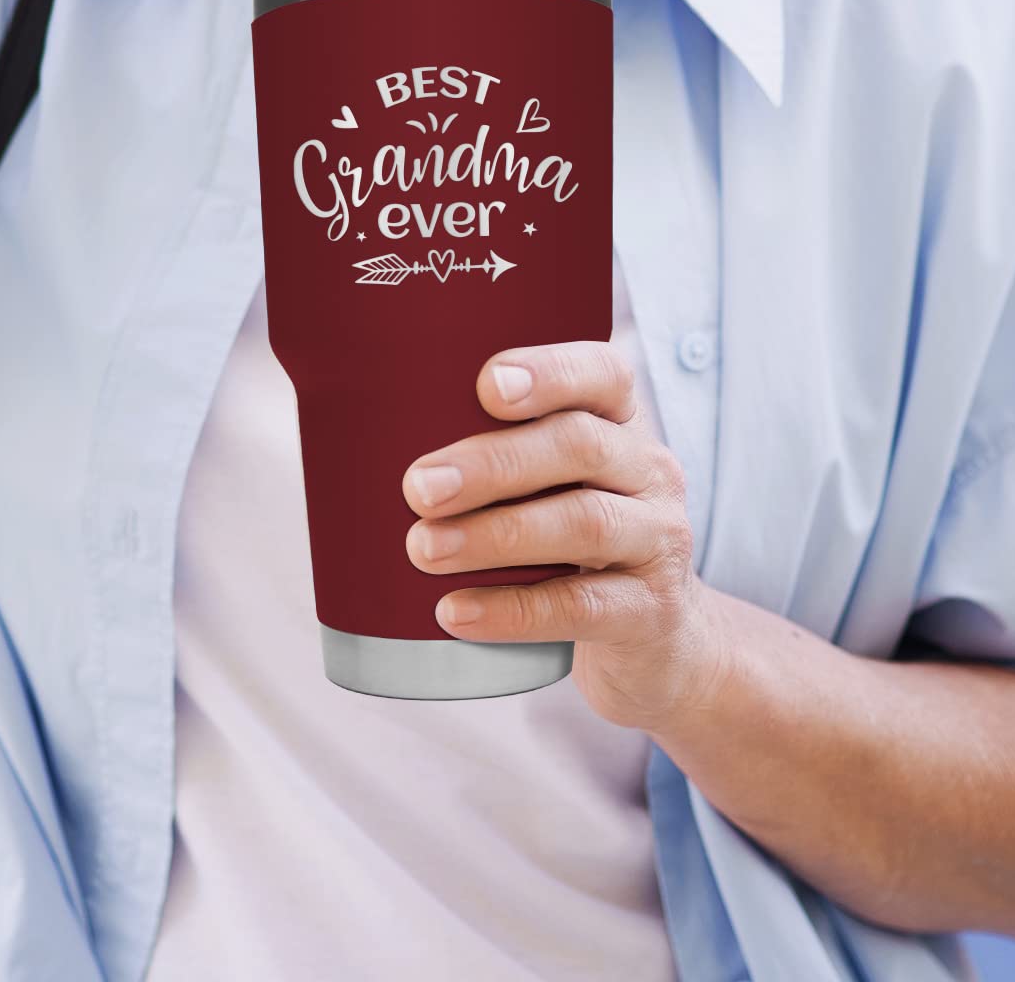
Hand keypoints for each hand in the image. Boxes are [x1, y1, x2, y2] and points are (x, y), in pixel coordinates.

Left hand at [401, 340, 730, 734]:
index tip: (486, 385)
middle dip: (492, 464)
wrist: (657, 643)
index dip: (549, 371)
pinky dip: (513, 610)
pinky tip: (455, 613)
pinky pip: (583, 607)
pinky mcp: (650, 612)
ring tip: (422, 550)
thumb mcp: (553, 479)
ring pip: (583, 523)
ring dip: (494, 535)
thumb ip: (488, 444)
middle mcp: (650, 470)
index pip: (603, 373)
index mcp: (621, 420)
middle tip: (416, 486)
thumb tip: (355, 426)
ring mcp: (659, 541)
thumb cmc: (569, 536)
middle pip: (579, 445)